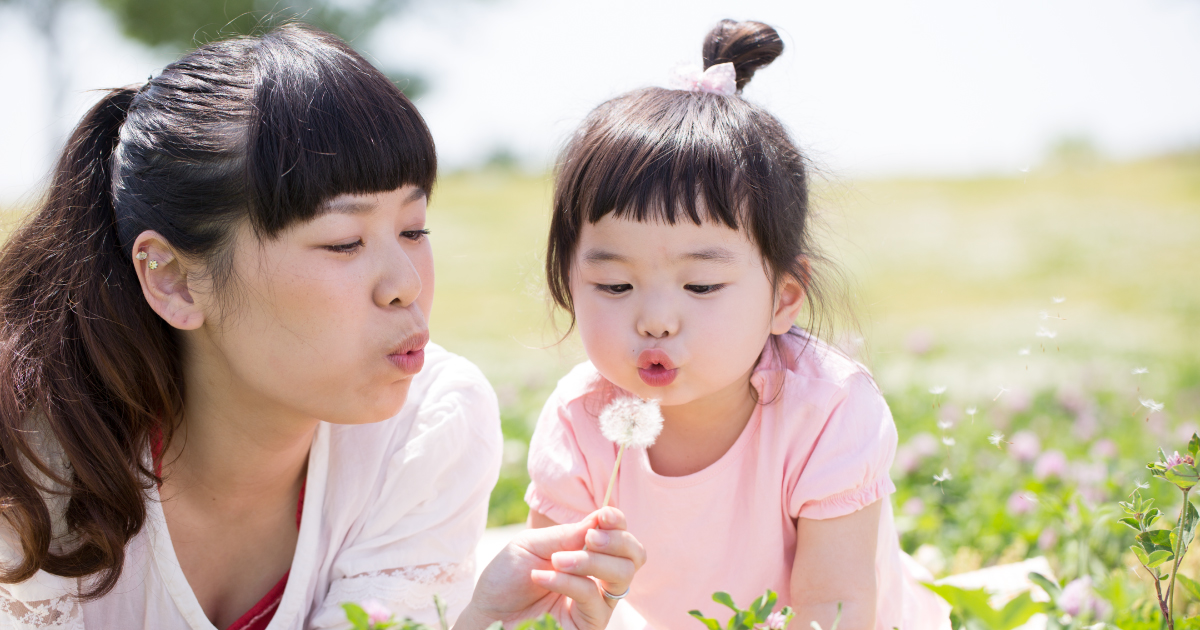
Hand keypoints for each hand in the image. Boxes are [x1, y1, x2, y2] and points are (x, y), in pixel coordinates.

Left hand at [457, 507, 645, 629]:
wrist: (487, 612)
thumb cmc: (507, 577)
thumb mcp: (532, 545)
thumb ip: (566, 535)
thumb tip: (600, 519)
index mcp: (590, 553)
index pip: (622, 537)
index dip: (619, 523)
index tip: (603, 516)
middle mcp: (600, 578)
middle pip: (635, 556)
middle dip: (617, 541)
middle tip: (590, 538)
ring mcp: (597, 603)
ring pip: (621, 576)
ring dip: (590, 561)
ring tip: (557, 560)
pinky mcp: (590, 623)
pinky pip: (592, 597)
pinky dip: (568, 581)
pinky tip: (542, 577)